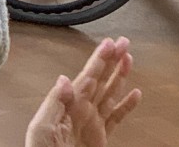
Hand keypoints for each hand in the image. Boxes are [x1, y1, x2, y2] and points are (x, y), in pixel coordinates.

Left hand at [25, 37, 141, 146]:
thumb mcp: (42, 130)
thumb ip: (54, 103)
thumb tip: (65, 79)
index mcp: (69, 106)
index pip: (87, 77)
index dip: (99, 59)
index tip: (111, 42)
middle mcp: (82, 111)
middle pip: (101, 80)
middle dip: (112, 60)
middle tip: (124, 42)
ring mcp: (92, 124)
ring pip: (110, 94)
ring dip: (120, 76)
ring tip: (130, 59)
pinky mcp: (101, 139)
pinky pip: (116, 118)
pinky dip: (127, 106)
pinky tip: (136, 94)